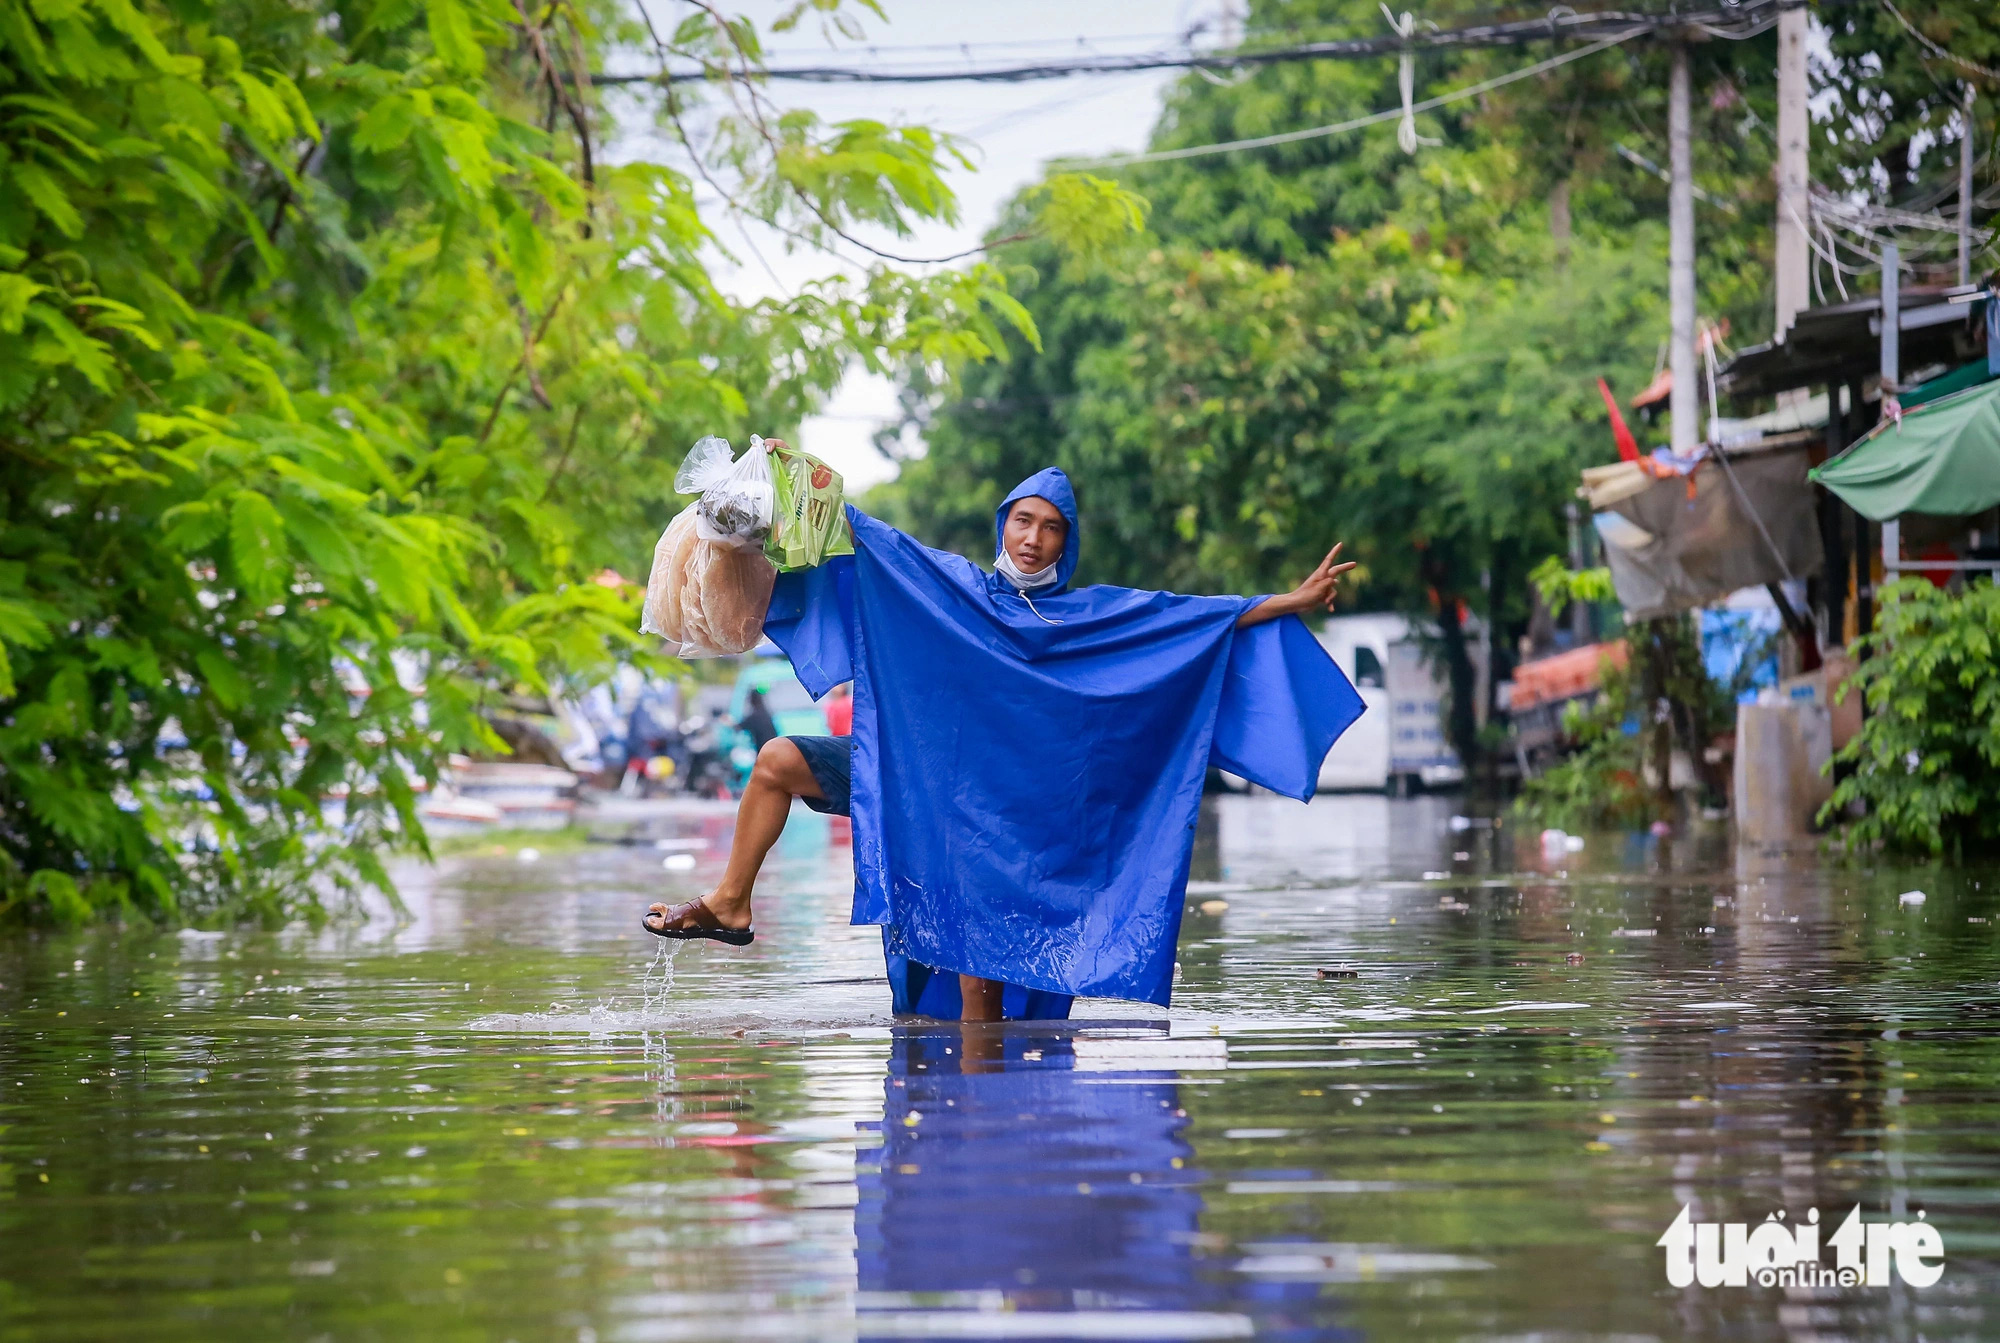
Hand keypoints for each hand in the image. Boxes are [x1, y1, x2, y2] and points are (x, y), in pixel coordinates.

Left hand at [1235, 543, 1356, 629]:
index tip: (1340, 544)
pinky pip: (1330, 598)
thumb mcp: (1319, 588)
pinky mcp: (1321, 595)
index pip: (1329, 560)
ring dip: (1331, 597)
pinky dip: (1330, 604)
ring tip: (1324, 601)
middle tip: (1355, 564)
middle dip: (1345, 568)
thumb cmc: (1306, 595)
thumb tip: (1335, 581)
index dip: (1335, 552)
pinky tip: (1330, 609)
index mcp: (1320, 574)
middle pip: (1336, 572)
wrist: (1297, 604)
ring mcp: (1322, 587)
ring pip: (1334, 590)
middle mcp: (1322, 579)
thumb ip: (1328, 583)